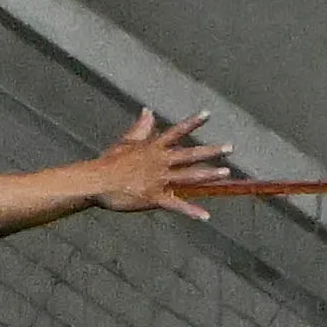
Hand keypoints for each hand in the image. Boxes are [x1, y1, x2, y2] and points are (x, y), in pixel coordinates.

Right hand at [87, 110, 233, 221]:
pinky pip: (176, 205)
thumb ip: (141, 128)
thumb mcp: (126, 142)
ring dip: (208, 175)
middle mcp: (159, 162)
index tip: (208, 114)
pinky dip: (191, 211)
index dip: (192, 122)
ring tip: (226, 173)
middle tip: (230, 147)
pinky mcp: (154, 198)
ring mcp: (158, 180)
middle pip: (190, 154)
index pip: (176, 131)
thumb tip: (148, 110)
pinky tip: (205, 216)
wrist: (97, 182)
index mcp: (153, 148)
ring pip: (188, 176)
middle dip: (211, 151)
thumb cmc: (109, 162)